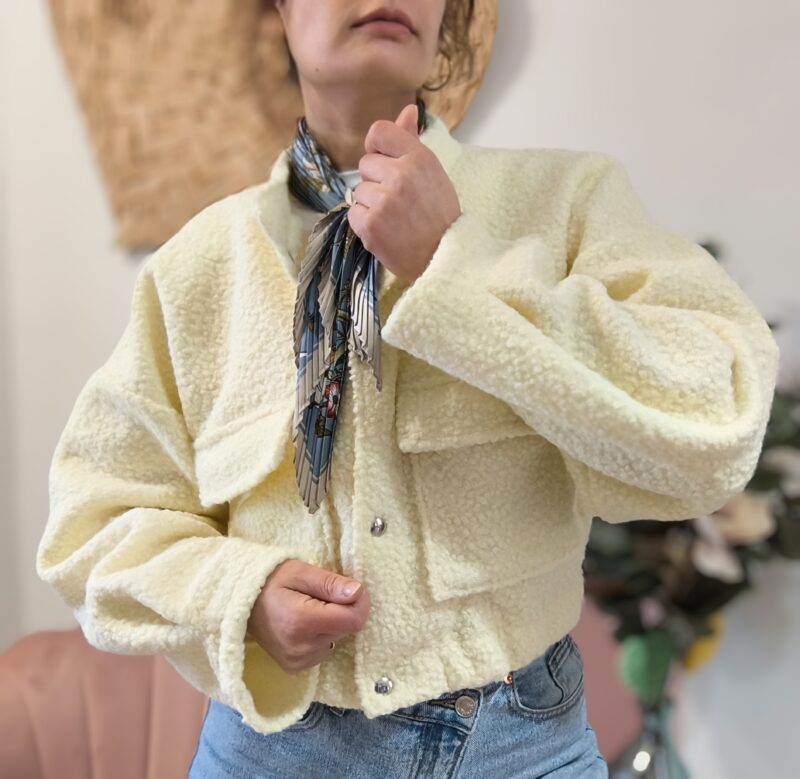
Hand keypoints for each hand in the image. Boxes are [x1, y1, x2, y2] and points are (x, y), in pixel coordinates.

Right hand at [247, 559, 370, 673]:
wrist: (240, 603)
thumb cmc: (271, 580)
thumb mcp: (301, 572)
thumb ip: (330, 584)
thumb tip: (358, 592)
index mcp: (302, 621)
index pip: (353, 620)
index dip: (360, 602)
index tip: (352, 588)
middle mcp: (302, 648)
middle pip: (346, 629)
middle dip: (343, 609)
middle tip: (322, 594)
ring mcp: (298, 661)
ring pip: (337, 639)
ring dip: (332, 623)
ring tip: (310, 608)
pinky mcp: (296, 667)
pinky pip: (325, 650)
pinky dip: (322, 635)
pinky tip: (305, 624)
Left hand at [347, 103, 461, 283]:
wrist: (444, 258)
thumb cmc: (440, 215)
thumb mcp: (433, 173)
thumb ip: (412, 141)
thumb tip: (406, 109)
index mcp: (418, 157)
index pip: (378, 131)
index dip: (377, 148)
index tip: (386, 164)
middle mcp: (400, 175)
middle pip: (365, 164)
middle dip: (376, 181)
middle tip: (399, 201)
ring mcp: (383, 201)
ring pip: (359, 190)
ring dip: (371, 204)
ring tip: (395, 218)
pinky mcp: (369, 224)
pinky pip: (354, 212)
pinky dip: (365, 223)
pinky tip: (386, 230)